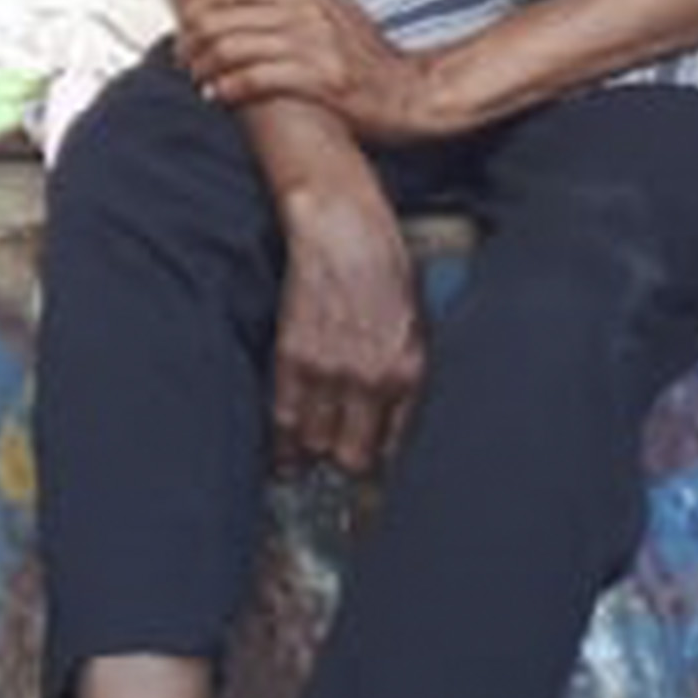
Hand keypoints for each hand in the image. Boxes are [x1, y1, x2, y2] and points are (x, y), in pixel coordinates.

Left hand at [178, 0, 456, 139]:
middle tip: (183, 58)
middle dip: (194, 41)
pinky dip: (230, 88)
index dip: (200, 10)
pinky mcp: (322, 81)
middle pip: (225, 19)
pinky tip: (219, 95)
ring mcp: (316, 46)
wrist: (411, 93)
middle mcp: (309, 13)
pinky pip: (258, 79)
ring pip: (235, 49)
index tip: (188, 28)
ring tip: (198, 77)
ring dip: (206, 66)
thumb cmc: (367, 52)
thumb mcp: (335, 1)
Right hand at [266, 173, 428, 476]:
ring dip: (312, 451)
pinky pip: (284, 416)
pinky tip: (282, 454)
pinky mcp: (292, 356)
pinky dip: (282, 439)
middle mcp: (371, 381)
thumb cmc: (382, 269)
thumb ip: (403, 377)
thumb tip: (389, 418)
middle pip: (352, 454)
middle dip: (344, 461)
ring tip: (307, 457)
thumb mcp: (416, 328)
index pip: (392, 446)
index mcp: (408, 374)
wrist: (343, 230)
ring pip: (315, 441)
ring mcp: (329, 371)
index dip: (377, 462)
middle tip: (336, 460)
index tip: (366, 468)